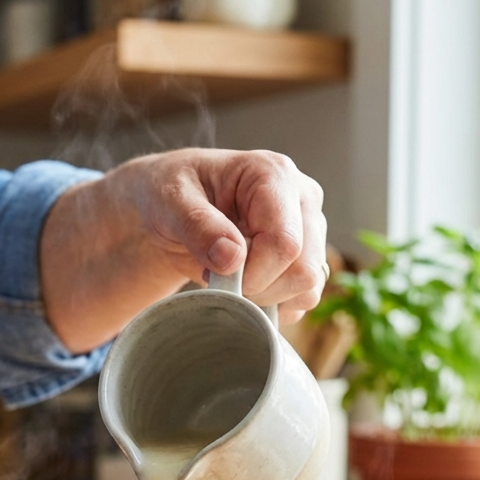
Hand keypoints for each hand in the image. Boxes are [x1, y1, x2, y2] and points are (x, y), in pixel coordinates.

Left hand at [40, 148, 327, 352]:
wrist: (174, 207)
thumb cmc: (171, 194)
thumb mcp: (170, 202)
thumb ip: (198, 227)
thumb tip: (232, 260)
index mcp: (274, 174)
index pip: (285, 243)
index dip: (252, 274)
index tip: (215, 276)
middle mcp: (302, 199)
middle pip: (303, 270)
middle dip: (259, 288)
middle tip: (219, 278)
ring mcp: (309, 229)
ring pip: (308, 288)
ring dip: (267, 298)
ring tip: (230, 279)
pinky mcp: (307, 255)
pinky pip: (305, 298)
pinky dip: (274, 304)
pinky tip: (244, 288)